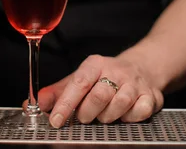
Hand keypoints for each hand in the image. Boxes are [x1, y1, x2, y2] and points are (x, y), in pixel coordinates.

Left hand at [38, 54, 163, 127]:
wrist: (142, 69)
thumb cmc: (105, 77)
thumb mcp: (80, 79)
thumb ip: (57, 92)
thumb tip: (35, 103)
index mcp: (95, 64)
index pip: (78, 82)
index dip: (66, 103)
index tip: (56, 120)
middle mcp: (116, 71)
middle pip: (99, 95)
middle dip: (87, 113)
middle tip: (84, 117)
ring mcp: (135, 83)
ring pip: (120, 105)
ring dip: (107, 117)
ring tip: (103, 115)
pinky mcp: (151, 96)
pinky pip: (139, 112)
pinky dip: (130, 118)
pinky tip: (124, 115)